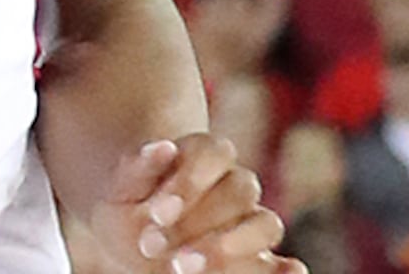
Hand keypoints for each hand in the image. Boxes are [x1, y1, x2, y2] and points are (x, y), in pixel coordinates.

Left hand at [99, 134, 292, 273]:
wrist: (131, 247)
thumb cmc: (128, 211)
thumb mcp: (120, 191)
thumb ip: (138, 169)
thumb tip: (164, 146)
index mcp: (203, 155)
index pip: (214, 152)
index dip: (189, 181)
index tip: (155, 214)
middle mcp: (234, 185)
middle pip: (241, 189)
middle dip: (196, 220)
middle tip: (151, 246)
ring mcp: (251, 223)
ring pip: (266, 224)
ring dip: (230, 246)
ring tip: (182, 266)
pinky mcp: (260, 262)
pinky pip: (287, 266)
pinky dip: (286, 272)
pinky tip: (281, 271)